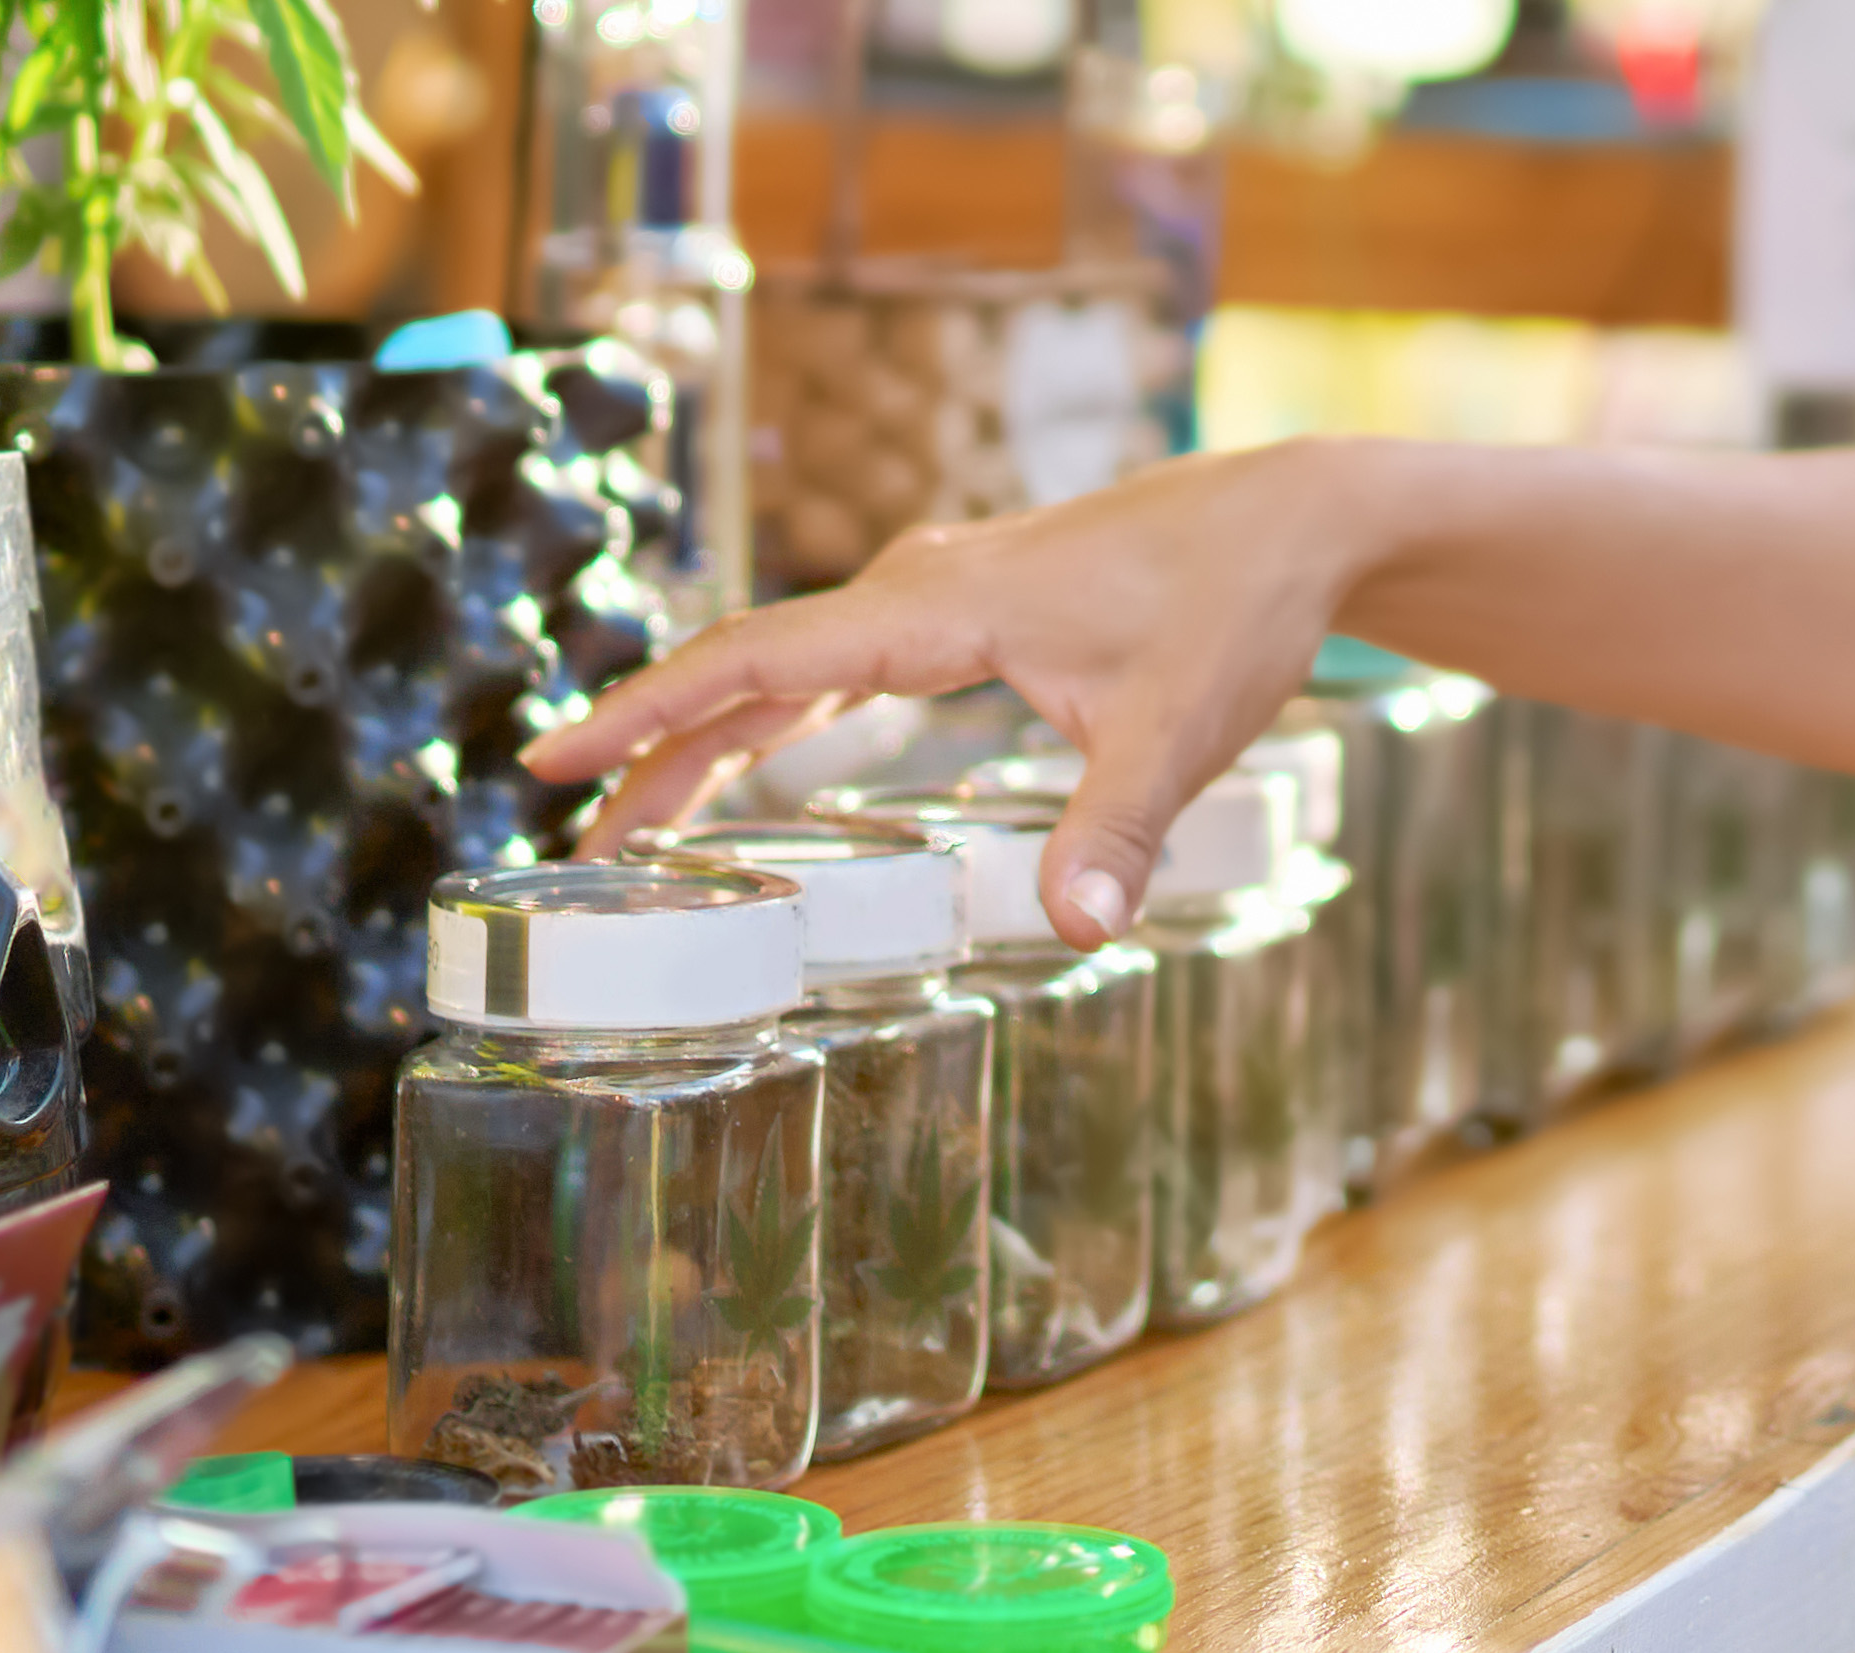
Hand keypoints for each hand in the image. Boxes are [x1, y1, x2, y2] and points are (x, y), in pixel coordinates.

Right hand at [521, 441, 1363, 947]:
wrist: (1298, 519)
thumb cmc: (1237, 605)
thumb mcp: (1181, 730)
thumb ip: (1116, 832)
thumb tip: (1076, 931)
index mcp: (932, 607)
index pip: (752, 659)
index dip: (648, 713)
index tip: (555, 757)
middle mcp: (912, 591)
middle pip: (742, 671)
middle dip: (649, 751)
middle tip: (569, 833)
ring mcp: (932, 597)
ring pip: (781, 670)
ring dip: (702, 740)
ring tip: (630, 819)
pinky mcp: (961, 614)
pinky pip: (831, 667)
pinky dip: (770, 716)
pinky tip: (744, 762)